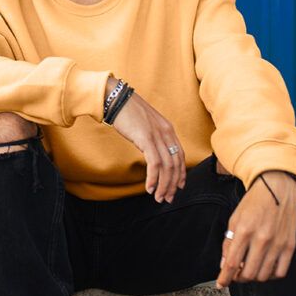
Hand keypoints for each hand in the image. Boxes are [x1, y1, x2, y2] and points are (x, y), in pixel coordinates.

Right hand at [108, 79, 185, 202]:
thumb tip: (151, 150)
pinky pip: (155, 164)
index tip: (178, 186)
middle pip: (175, 164)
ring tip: (158, 197)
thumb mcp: (145, 124)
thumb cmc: (126, 110)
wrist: (115, 98)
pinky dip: (154, 178)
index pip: (180, 156)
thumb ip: (152, 136)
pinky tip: (150, 188)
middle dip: (172, 184)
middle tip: (167, 198)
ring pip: (167, 167)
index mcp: (168, 129)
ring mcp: (157, 135)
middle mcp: (166, 133)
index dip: (180, 173)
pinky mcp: (146, 138)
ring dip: (163, 185)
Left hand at [216, 171, 295, 287]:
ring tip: (249, 268)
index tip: (220, 284)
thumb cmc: (253, 204)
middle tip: (235, 273)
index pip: (232, 263)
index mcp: (244, 231)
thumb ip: (228, 243)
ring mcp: (278, 244)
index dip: (224, 278)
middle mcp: (262, 239)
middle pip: (248, 274)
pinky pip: (280, 272)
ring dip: (253, 277)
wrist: (277, 189)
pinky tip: (264, 267)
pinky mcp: (290, 246)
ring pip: (263, 276)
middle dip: (238, 278)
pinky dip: (270, 275)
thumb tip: (224, 265)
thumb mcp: (234, 219)